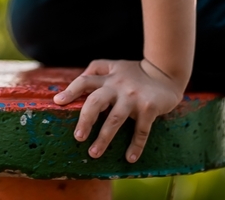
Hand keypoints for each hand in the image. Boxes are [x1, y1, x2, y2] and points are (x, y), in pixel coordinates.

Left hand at [53, 59, 183, 162]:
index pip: (85, 81)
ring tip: (94, 153)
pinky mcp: (149, 108)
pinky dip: (135, 145)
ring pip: (114, 119)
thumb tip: (79, 78)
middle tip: (78, 137)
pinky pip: (141, 130)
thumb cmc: (136, 73)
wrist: (167, 73)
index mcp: (108, 78)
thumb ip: (98, 69)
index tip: (58, 102)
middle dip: (85, 119)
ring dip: (104, 138)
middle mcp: (118, 86)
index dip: (71, 90)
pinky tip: (129, 158)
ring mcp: (133, 97)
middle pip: (96, 101)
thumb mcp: (116, 66)